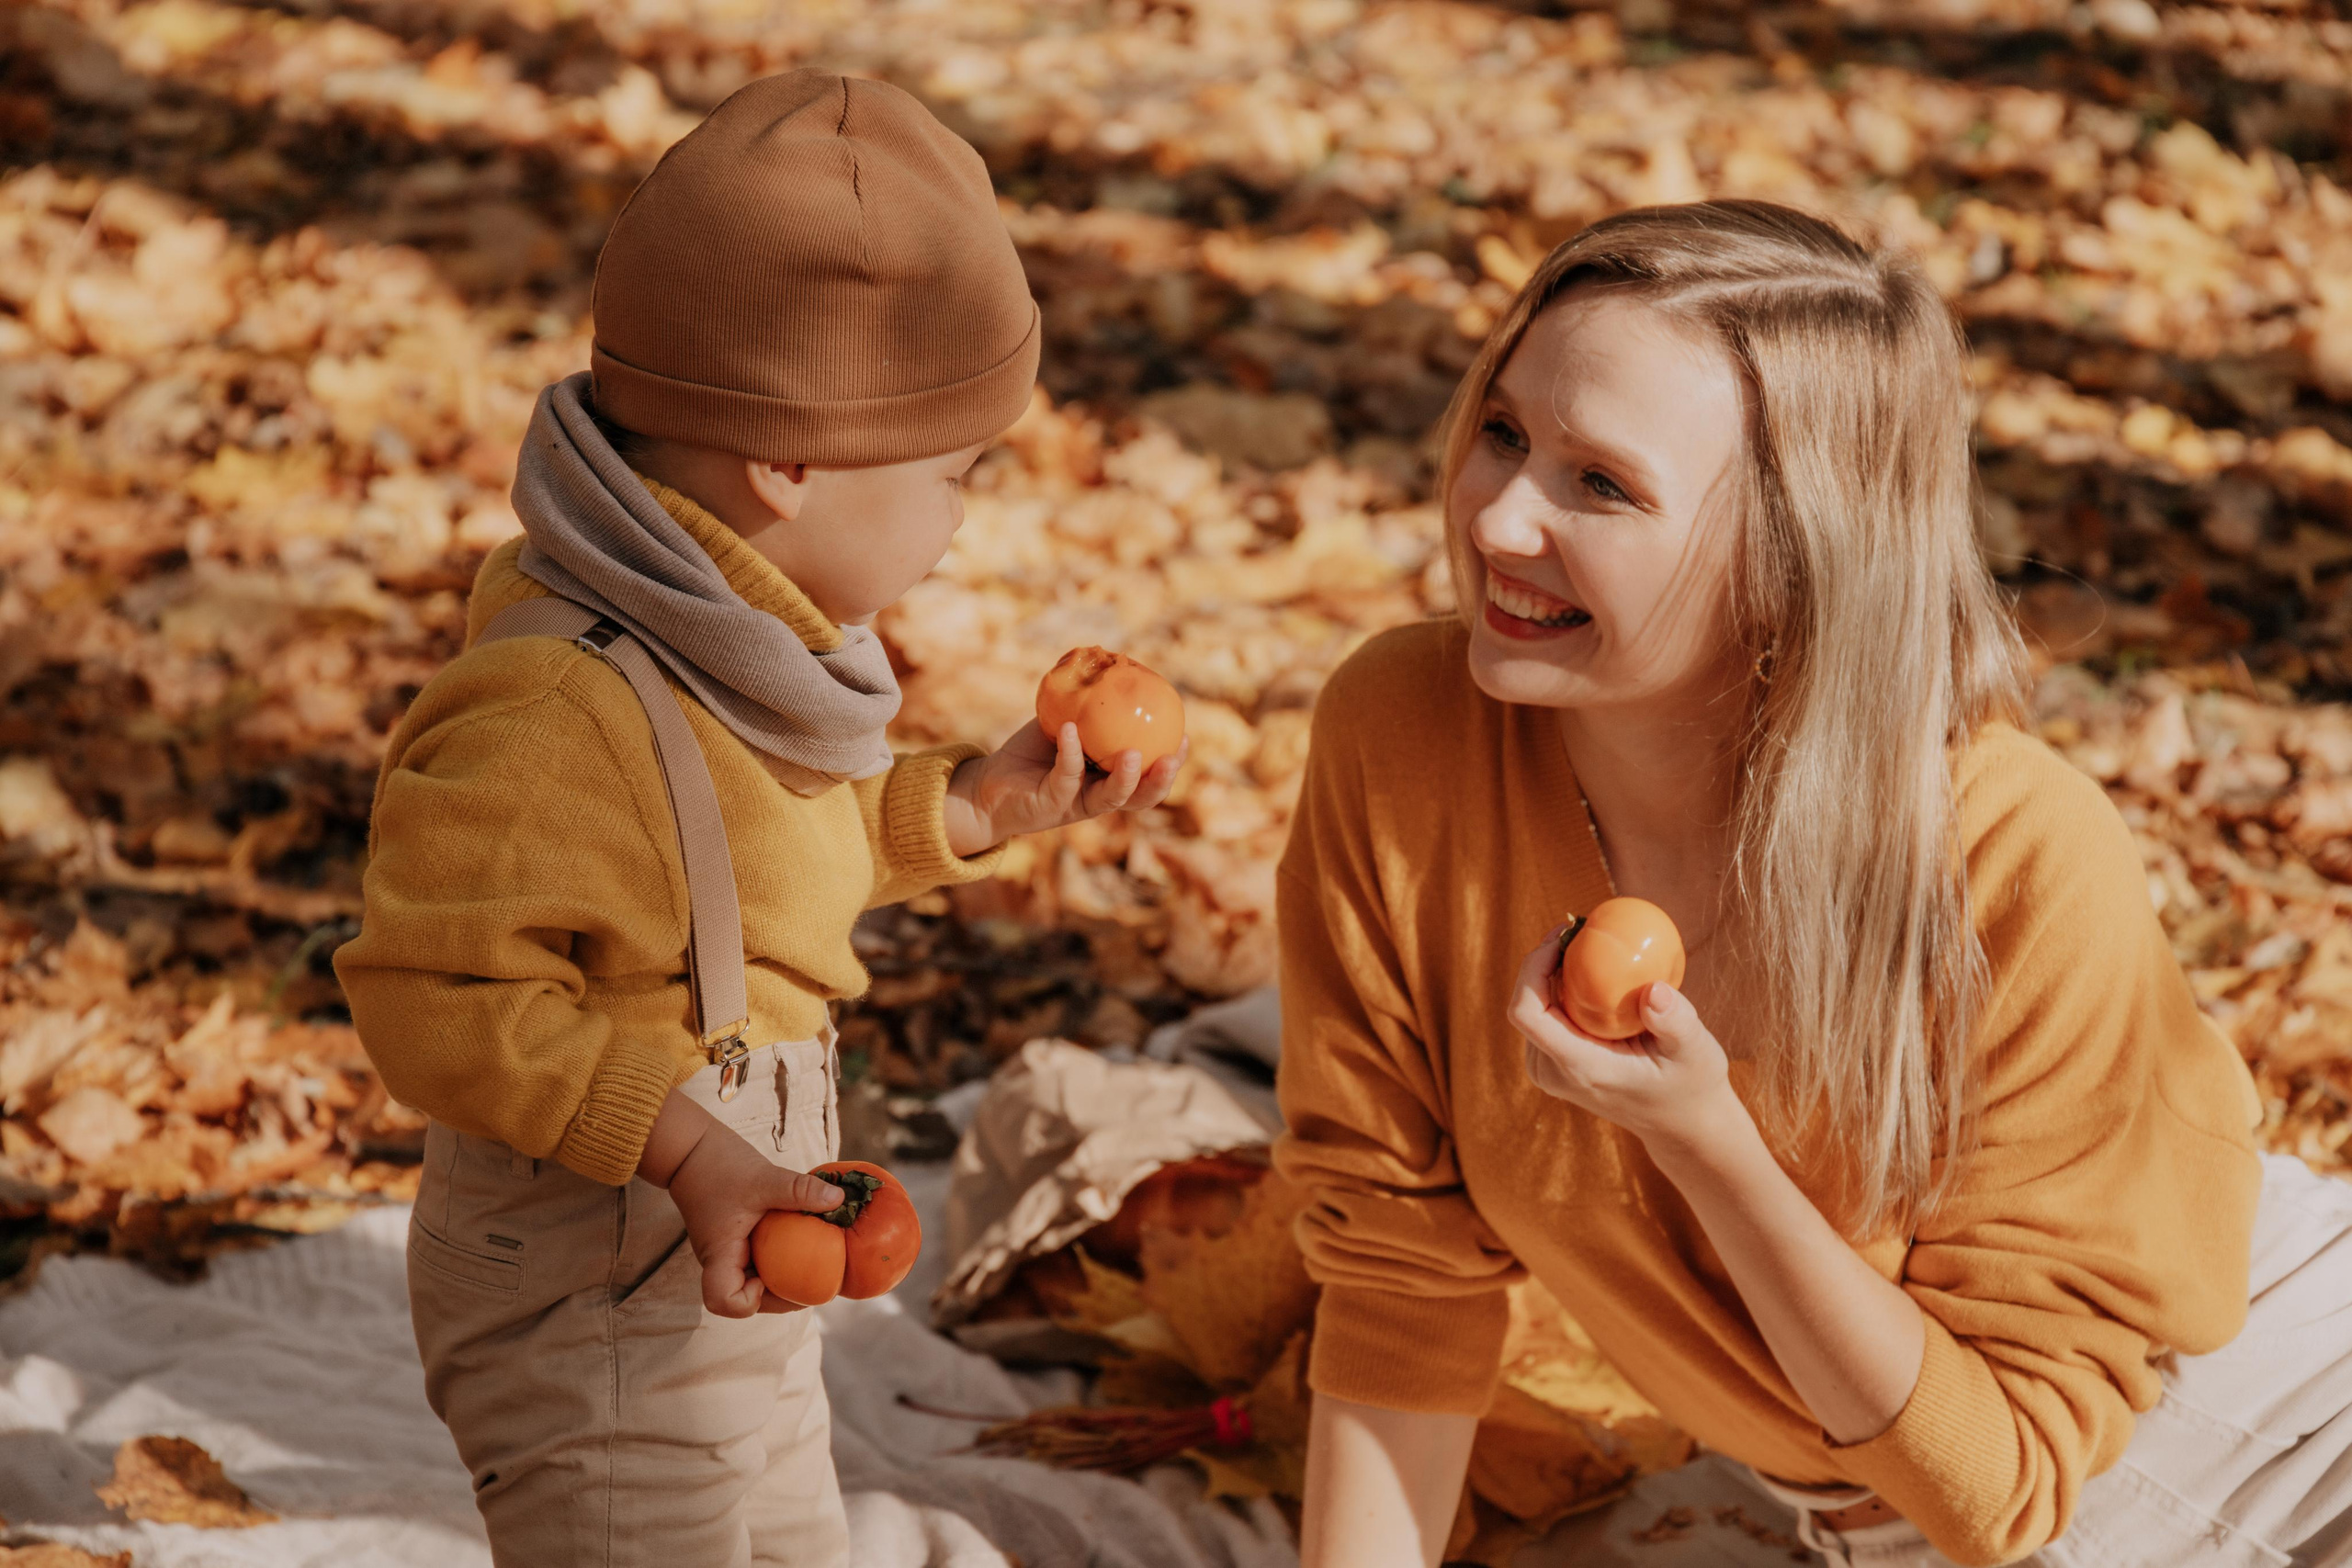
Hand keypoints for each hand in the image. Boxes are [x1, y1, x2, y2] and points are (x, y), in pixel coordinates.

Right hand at [659, 1117, 843, 1317]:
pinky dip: (775, 1259)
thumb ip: (799, 1190)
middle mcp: (720, 1260)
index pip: (722, 1301)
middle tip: (812, 1280)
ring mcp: (725, 1252)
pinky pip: (754, 1261)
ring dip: (778, 1279)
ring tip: (810, 1262)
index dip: (747, 1302)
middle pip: (742, 1299)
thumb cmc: (719, 1164)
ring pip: (750, 1282)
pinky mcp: (732, 1240)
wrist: (691, 1149)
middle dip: (778, 1297)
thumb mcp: (764, 1177)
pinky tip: (798, 1241)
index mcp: (720, 1254)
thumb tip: (839, 1199)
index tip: (768, 1279)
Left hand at [943, 720, 1188, 856]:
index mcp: (1109, 780)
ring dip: (1127, 779)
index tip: (1186, 737)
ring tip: (1134, 756)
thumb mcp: (1063, 723)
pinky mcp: (1050, 806)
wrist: (989, 782)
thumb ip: (1087, 706)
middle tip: (1173, 755)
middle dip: (1161, 780)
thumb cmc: (1030, 751)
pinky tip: (1071, 731)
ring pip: (1111, 799)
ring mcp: (1076, 805)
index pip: (1148, 776)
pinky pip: (1066, 777)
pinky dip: (1070, 753)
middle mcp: (1098, 797)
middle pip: (1140, 797)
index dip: (1171, 763)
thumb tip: (1109, 663)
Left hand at [1507, 929, 1742, 1156]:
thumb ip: (1676, 1023)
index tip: (1564, 935)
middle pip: (1526, 1003)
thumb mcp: (1697, 1054)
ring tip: (1586, 941)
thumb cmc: (1692, 1085)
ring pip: (1534, 1007)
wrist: (1683, 1124)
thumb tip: (1653, 990)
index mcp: (1580, 1068)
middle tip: (1580, 926)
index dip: (1533, 967)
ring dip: (1553, 971)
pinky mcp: (1556, 1063)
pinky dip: (1563, 987)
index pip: (1527, 1013)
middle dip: (1545, 960)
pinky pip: (1547, 1015)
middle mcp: (1554, 1072)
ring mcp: (1550, 1071)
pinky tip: (1591, 967)